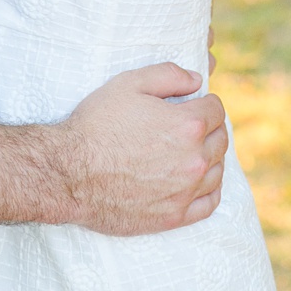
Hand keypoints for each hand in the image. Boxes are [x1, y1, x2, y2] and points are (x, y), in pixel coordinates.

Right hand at [52, 63, 229, 234]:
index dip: (206, 102)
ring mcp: (187, 190)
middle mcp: (195, 159)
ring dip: (211, 157)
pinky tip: (200, 181)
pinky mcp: (176, 215)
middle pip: (220, 140)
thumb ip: (167, 75)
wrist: (70, 172)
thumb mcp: (126, 84)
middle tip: (195, 125)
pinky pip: (210, 203)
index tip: (197, 103)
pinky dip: (210, 189)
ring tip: (195, 150)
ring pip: (218, 171)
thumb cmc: (95, 124)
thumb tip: (196, 80)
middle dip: (211, 128)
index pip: (216, 110)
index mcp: (187, 125)